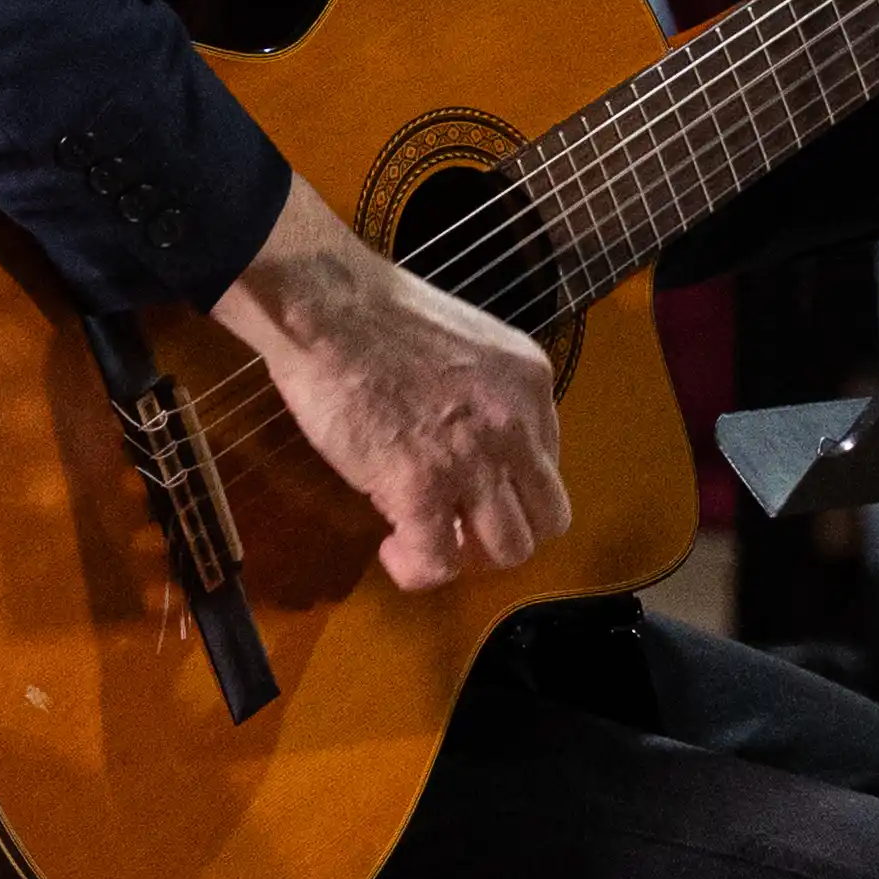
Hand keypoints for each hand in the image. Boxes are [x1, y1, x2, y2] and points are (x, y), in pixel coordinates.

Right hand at [215, 171, 568, 597]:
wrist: (329, 310)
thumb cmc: (377, 315)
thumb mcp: (466, 345)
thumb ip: (483, 397)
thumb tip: (463, 443)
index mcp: (530, 383)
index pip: (548, 463)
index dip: (507, 483)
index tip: (468, 481)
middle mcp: (517, 427)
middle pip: (548, 518)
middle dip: (503, 529)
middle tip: (455, 520)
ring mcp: (474, 463)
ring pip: (509, 550)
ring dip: (467, 554)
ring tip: (425, 536)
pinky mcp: (422, 491)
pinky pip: (439, 562)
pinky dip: (417, 568)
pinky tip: (391, 546)